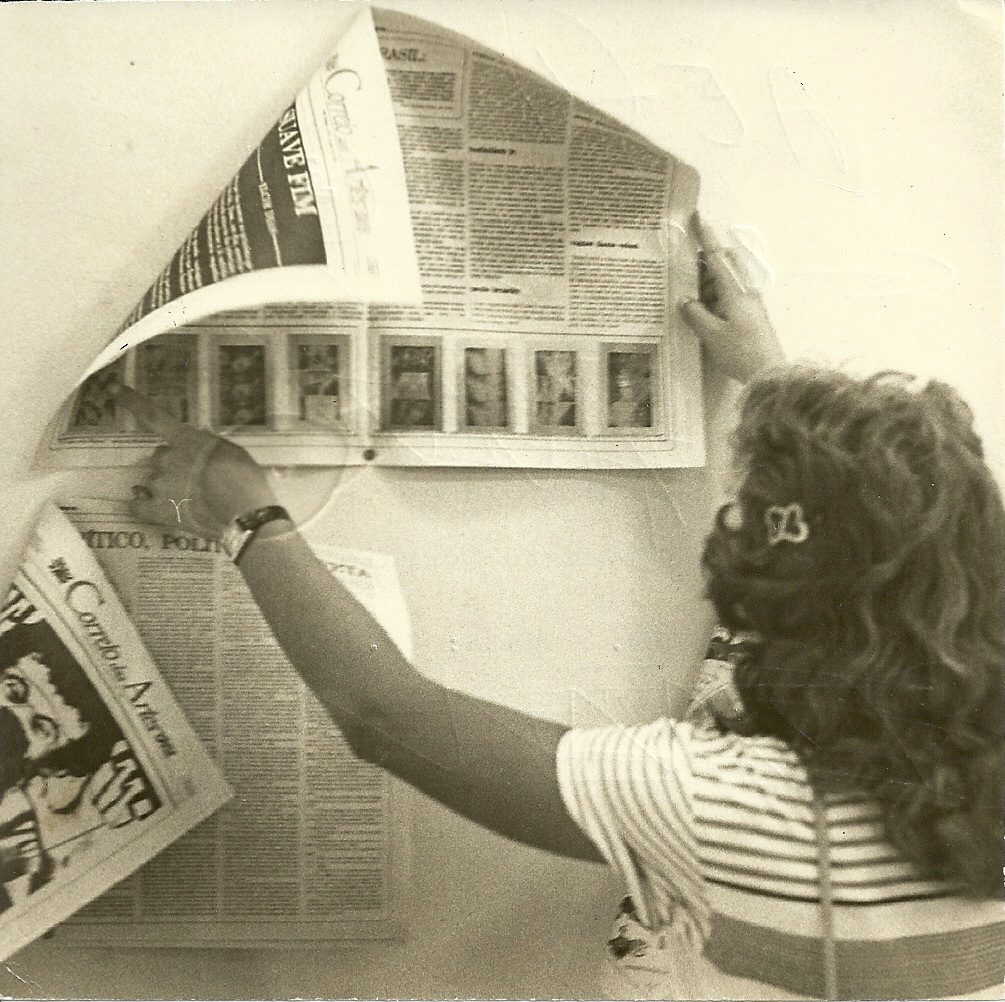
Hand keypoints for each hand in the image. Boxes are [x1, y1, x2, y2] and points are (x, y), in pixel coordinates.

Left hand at [115, 385, 276, 538]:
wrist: (243, 508)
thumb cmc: (244, 477)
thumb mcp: (230, 451)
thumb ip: (208, 448)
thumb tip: (200, 451)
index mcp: (185, 439)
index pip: (152, 416)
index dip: (133, 402)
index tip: (116, 389)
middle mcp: (166, 459)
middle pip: (159, 457)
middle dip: (171, 465)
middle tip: (192, 477)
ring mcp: (160, 485)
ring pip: (152, 482)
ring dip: (165, 487)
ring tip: (187, 499)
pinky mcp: (159, 511)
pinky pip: (138, 507)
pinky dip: (143, 506)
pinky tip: (156, 509)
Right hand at [680, 213, 783, 382]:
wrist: (769, 374)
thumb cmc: (740, 352)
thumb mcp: (711, 334)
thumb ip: (695, 315)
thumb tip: (685, 301)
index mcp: (735, 291)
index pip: (718, 256)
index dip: (706, 236)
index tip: (697, 216)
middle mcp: (744, 291)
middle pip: (725, 264)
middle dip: (706, 260)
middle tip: (686, 268)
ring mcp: (748, 303)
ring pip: (725, 281)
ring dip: (707, 283)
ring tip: (688, 297)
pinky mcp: (749, 315)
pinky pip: (728, 296)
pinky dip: (713, 297)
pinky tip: (700, 310)